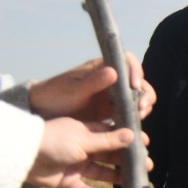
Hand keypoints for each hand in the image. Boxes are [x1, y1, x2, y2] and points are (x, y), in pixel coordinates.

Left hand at [26, 119, 148, 187]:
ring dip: (117, 177)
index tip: (145, 144)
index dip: (128, 140)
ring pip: (100, 173)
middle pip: (109, 155)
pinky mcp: (64, 181)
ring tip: (135, 182)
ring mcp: (73, 165)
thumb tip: (131, 135)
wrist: (21, 154)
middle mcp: (82, 148)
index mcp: (86, 132)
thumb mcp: (84, 139)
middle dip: (127, 160)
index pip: (112, 134)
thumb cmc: (53, 140)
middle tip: (147, 166)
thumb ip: (108, 140)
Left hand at [29, 54, 153, 124]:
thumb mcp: (73, 89)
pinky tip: (132, 126)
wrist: (42, 112)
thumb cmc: (55, 95)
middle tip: (141, 107)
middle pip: (137, 81)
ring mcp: (112, 95)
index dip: (135, 71)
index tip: (134, 86)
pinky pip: (129, 112)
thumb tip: (114, 72)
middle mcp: (110, 80)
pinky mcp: (111, 110)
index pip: (127, 62)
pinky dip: (134, 117)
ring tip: (139, 116)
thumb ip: (93, 82)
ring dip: (142, 106)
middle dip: (144, 93)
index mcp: (101, 68)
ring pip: (136, 97)